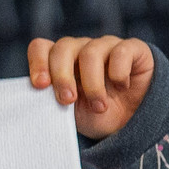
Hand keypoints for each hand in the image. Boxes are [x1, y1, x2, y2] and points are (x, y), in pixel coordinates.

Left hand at [28, 36, 153, 137]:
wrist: (131, 123)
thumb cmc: (94, 116)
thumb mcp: (68, 113)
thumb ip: (51, 101)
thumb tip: (36, 99)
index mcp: (60, 61)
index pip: (41, 47)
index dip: (38, 63)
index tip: (41, 85)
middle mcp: (81, 48)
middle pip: (63, 47)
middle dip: (62, 76)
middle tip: (68, 100)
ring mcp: (106, 45)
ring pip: (91, 52)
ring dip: (93, 84)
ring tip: (99, 107)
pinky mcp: (133, 48)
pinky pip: (121, 51)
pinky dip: (119, 74)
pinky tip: (122, 88)